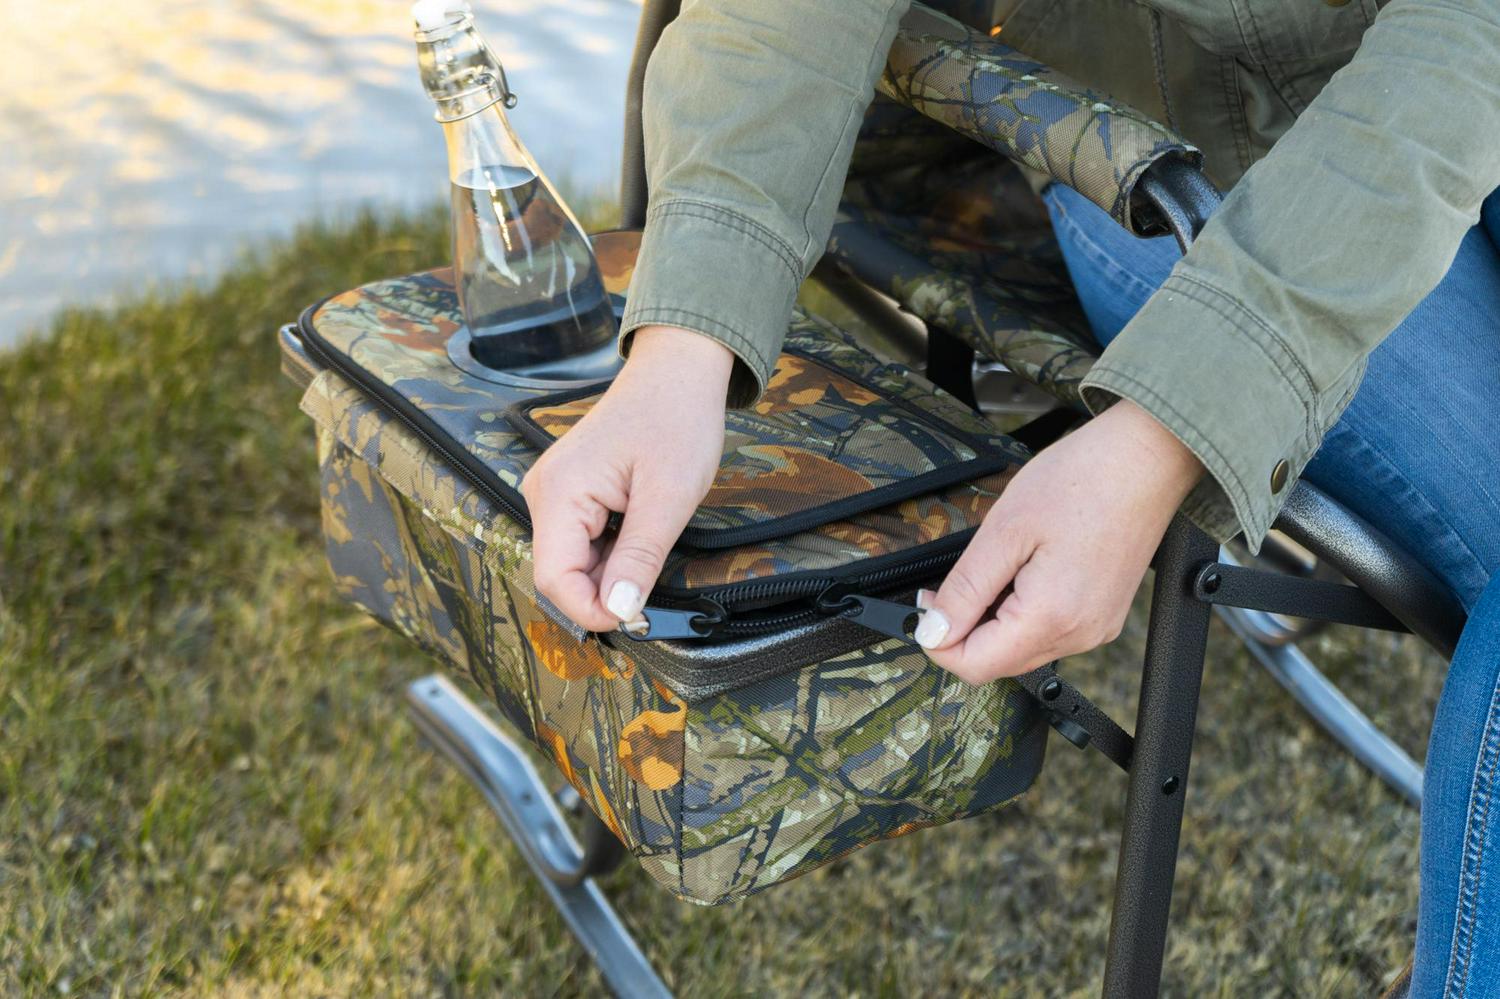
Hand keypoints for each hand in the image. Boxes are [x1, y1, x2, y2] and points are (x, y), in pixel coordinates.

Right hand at [521, 325, 731, 630]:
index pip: (555, 579)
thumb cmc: (676, 420)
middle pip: (561, 573)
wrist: (677, 372)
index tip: (635, 619)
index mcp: (559, 492)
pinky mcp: (570, 493)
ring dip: (611, 571)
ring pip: (572, 561)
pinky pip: (581, 541)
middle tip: (654, 589)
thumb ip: (640, 557)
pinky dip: (611, 553)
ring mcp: (554, 492)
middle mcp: (544, 493)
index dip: (592, 610)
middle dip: (604, 592)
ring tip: (652, 546)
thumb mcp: (669, 496)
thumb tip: (619, 611)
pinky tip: (641, 535)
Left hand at [913, 400, 1203, 682]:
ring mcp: (1096, 630)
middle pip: (997, 663)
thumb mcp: (1004, 531)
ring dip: (992, 620)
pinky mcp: (1103, 617)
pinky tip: (1024, 571)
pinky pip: (1047, 633)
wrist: (1147, 458)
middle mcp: (1079, 636)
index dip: (938, 640)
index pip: (974, 667)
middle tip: (953, 581)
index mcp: (1051, 618)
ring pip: (1020, 650)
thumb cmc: (1083, 480)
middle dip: (964, 629)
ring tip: (998, 565)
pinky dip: (1021, 612)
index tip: (928, 602)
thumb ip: (965, 590)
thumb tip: (933, 631)